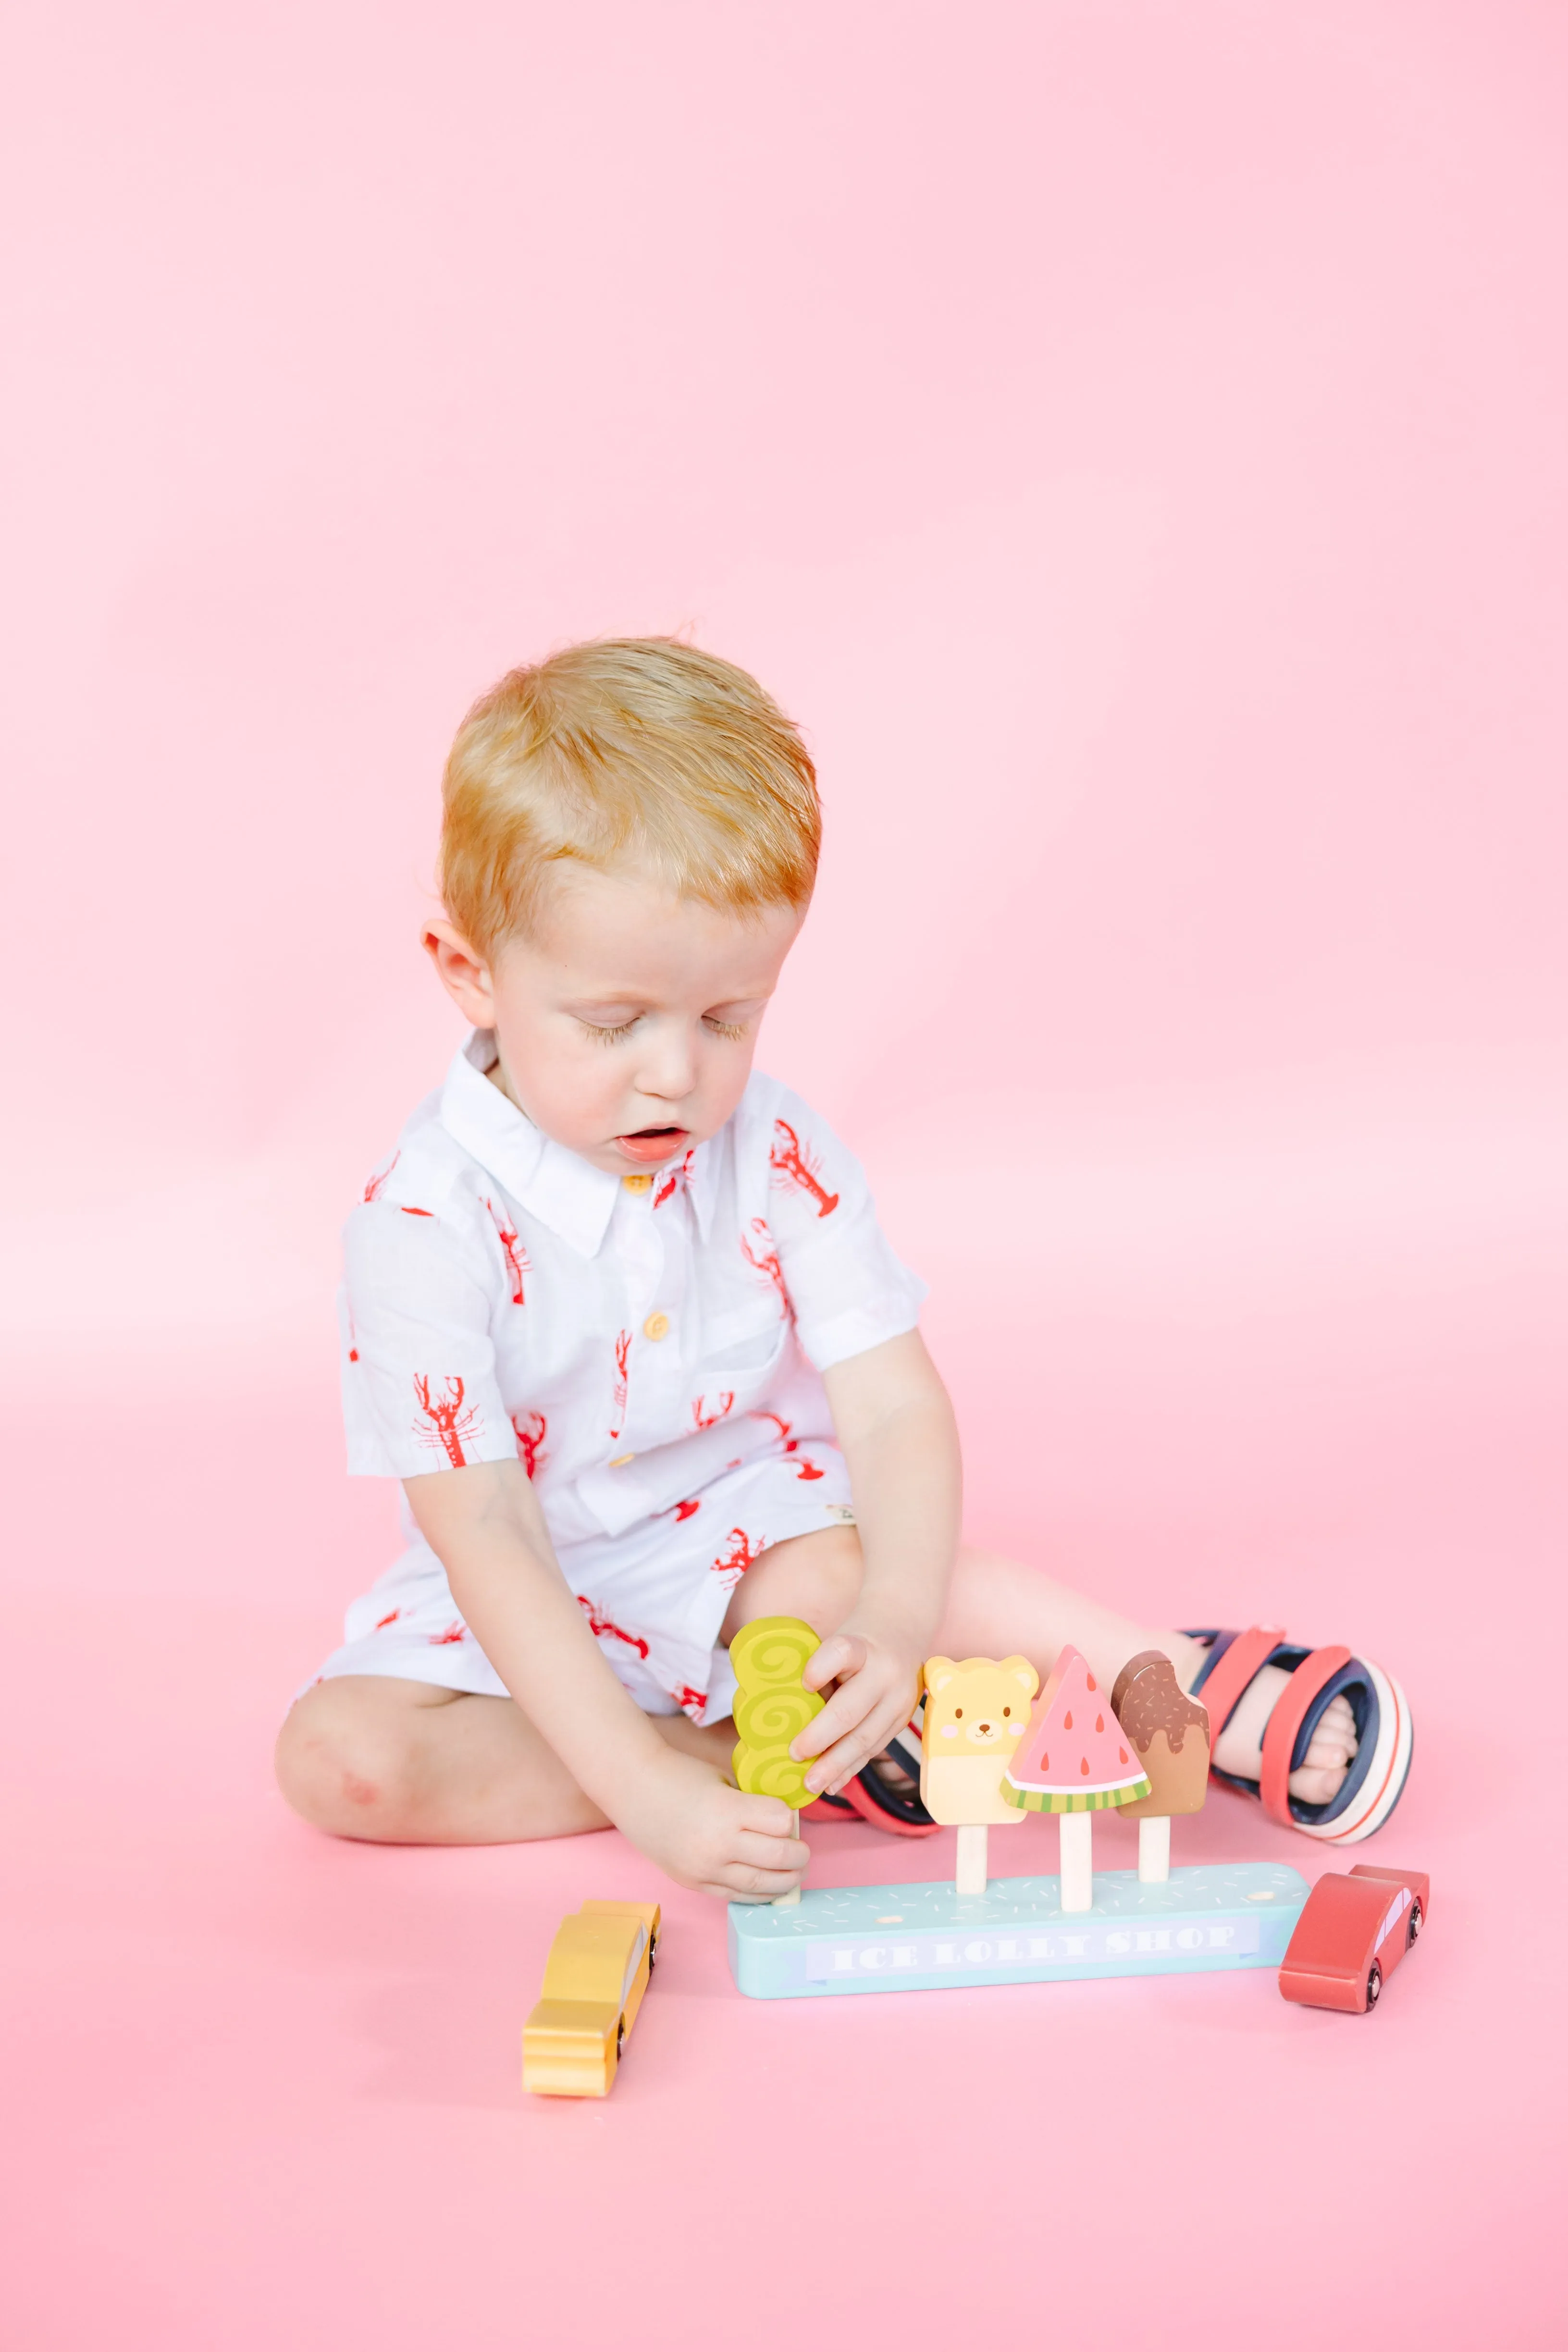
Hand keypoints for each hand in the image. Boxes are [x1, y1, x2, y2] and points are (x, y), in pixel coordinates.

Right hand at [611, 1746, 806, 1901]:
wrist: (632, 1787)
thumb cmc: (679, 1775)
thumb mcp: (723, 1781)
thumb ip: (750, 1804)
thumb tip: (782, 1825)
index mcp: (728, 1810)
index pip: (781, 1822)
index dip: (789, 1819)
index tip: (789, 1818)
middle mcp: (718, 1844)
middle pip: (778, 1857)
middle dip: (799, 1856)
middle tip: (804, 1852)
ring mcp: (704, 1868)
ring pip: (760, 1884)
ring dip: (785, 1881)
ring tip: (795, 1875)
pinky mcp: (693, 1882)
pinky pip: (734, 1896)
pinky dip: (757, 1894)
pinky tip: (768, 1888)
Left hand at [792, 1624, 921, 1796]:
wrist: (903, 1634)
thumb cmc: (856, 1643)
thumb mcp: (837, 1642)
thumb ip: (819, 1673)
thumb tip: (783, 1715)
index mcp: (862, 1646)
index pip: (840, 1653)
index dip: (819, 1669)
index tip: (803, 1684)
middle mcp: (885, 1673)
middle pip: (849, 1710)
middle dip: (819, 1738)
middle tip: (793, 1755)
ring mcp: (899, 1701)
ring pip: (864, 1739)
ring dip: (834, 1765)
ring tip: (810, 1784)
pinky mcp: (902, 1721)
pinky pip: (873, 1749)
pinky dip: (850, 1769)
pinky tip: (832, 1784)